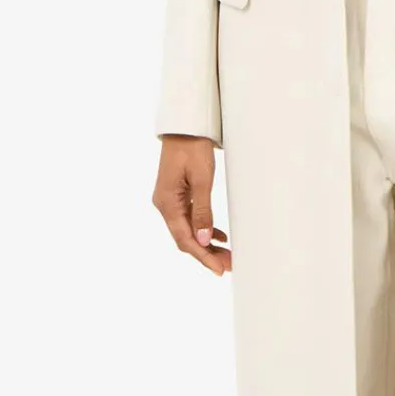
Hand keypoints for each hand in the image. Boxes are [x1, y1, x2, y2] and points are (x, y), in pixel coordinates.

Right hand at [152, 134, 230, 275]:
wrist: (185, 126)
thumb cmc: (193, 148)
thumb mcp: (202, 180)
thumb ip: (203, 211)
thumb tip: (204, 240)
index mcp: (167, 203)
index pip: (185, 239)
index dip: (203, 257)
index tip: (219, 269)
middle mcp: (165, 205)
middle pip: (185, 238)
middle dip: (207, 254)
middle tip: (229, 264)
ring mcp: (169, 201)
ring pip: (188, 230)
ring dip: (206, 243)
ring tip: (227, 254)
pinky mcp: (177, 195)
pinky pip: (188, 219)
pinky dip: (203, 229)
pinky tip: (218, 236)